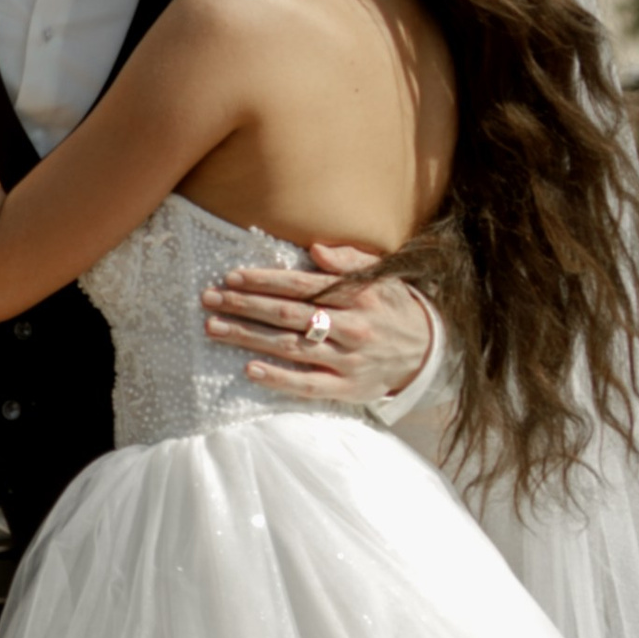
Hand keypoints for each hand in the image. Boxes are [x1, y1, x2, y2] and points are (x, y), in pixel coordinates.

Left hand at [200, 242, 436, 402]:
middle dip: (244, 306)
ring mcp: (348, 359)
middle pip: (287, 314)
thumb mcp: (381, 276)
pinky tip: (249, 370)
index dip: (263, 281)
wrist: (429, 352)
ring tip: (215, 328)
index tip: (231, 278)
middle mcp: (350, 326)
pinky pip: (307, 384)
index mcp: (357, 295)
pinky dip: (277, 378)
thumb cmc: (394, 308)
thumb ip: (348, 260)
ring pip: (290, 347)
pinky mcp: (347, 388)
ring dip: (248, 337)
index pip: (301, 286)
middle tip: (209, 299)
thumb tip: (314, 249)